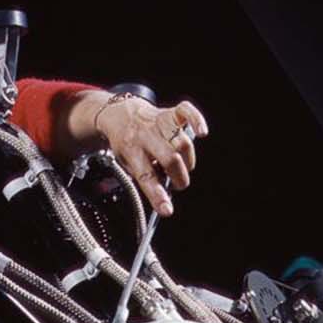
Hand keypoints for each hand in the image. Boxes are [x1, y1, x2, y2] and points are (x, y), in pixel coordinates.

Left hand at [83, 93, 209, 218]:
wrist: (120, 114)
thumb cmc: (127, 143)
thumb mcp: (127, 164)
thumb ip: (146, 178)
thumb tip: (166, 196)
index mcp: (130, 150)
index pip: (145, 176)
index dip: (157, 195)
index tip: (167, 210)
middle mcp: (145, 135)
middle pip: (170, 158)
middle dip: (179, 177)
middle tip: (178, 183)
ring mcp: (158, 122)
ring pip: (182, 143)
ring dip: (188, 161)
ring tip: (181, 165)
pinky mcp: (170, 112)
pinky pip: (186, 111)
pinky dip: (197, 120)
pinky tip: (201, 133)